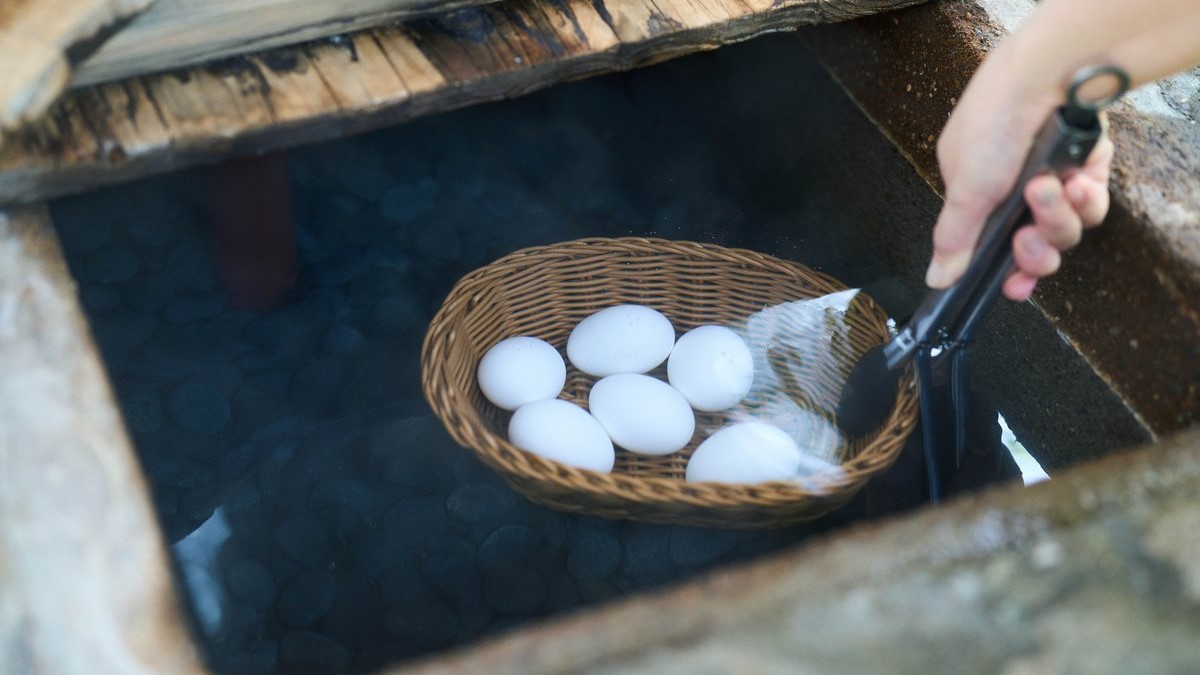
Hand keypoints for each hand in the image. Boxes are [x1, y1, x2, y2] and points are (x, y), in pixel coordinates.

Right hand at [925, 62, 1113, 301]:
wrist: (1046, 78)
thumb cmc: (993, 125)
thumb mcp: (965, 191)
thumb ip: (953, 239)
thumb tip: (935, 278)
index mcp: (977, 194)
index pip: (993, 247)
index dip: (1009, 271)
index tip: (1016, 286)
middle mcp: (1014, 189)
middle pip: (1035, 245)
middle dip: (1036, 247)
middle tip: (1029, 237)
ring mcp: (1053, 178)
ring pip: (1066, 227)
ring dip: (1059, 214)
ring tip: (1052, 188)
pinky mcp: (1086, 165)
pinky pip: (1093, 203)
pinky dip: (1086, 197)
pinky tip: (1078, 179)